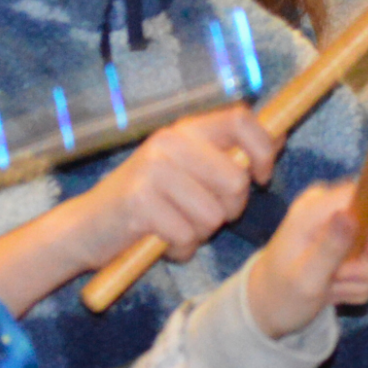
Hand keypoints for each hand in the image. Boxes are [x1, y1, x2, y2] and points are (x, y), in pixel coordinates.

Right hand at [80, 107, 278, 264]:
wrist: (86, 228)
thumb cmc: (149, 202)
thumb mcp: (190, 170)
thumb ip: (230, 153)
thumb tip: (281, 134)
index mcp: (186, 130)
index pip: (242, 120)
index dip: (264, 150)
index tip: (262, 177)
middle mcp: (169, 142)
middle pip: (236, 180)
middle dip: (230, 210)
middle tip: (204, 216)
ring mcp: (152, 170)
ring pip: (213, 214)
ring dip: (201, 233)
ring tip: (176, 227)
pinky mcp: (139, 201)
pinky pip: (186, 235)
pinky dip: (180, 248)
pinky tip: (161, 241)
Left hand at [246, 182, 367, 337]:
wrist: (268, 309)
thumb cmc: (279, 294)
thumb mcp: (305, 277)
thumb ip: (330, 247)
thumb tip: (351, 215)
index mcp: (313, 208)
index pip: (364, 194)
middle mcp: (331, 212)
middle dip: (367, 261)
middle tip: (336, 280)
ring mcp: (343, 230)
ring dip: (360, 278)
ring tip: (330, 287)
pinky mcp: (351, 247)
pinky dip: (357, 285)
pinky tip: (333, 289)